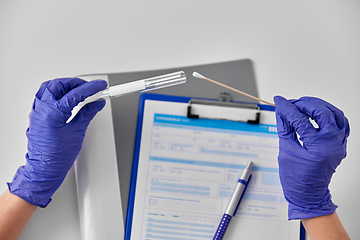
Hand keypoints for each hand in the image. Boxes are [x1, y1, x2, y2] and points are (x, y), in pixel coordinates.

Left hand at [8, 78, 106, 206]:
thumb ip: (87, 113)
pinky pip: (44, 96)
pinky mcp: (37, 115)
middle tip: (90, 87)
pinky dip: (56, 92)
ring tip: (78, 90)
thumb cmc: (56, 156)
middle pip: (60, 85)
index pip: (76, 93)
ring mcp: (37, 111)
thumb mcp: (77, 132)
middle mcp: (42, 109)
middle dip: (76, 83)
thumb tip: (96, 104)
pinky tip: (65, 96)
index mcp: (53, 112)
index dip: (91, 88)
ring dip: (64, 85)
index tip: (100, 86)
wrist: (44, 169)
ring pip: (49, 87)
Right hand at [274, 96, 349, 219]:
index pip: (300, 120)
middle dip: (305, 104)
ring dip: (320, 106)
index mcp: (317, 148)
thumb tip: (281, 112)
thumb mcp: (285, 151)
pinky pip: (342, 124)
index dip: (287, 108)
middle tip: (292, 103)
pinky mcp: (341, 145)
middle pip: (323, 113)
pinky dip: (331, 115)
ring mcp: (339, 145)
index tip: (280, 101)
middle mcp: (333, 145)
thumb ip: (284, 128)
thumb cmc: (296, 179)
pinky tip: (319, 113)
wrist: (308, 194)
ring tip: (304, 105)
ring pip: (336, 115)